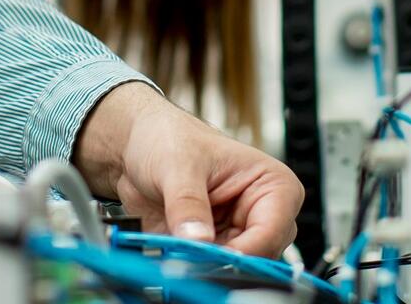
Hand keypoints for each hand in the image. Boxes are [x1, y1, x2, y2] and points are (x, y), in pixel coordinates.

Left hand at [72, 82, 302, 256]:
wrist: (138, 147)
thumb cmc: (170, 139)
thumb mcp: (178, 165)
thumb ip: (187, 203)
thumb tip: (197, 239)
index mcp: (272, 184)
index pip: (272, 230)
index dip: (243, 250)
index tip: (210, 255)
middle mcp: (262, 213)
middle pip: (259, 256)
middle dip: (224, 262)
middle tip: (189, 260)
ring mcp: (239, 234)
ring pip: (237, 269)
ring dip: (206, 268)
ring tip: (177, 255)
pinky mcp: (216, 248)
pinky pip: (212, 271)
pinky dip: (193, 270)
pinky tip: (174, 258)